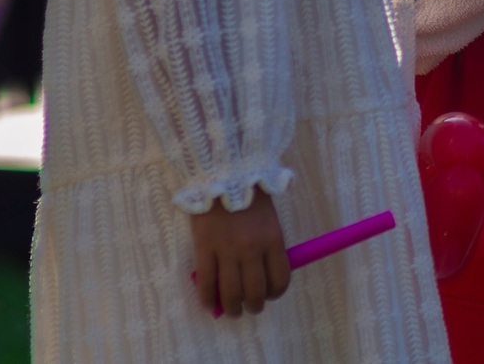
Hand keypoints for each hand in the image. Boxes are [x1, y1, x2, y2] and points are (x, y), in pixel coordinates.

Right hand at [190, 188, 289, 317]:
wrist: (223, 173)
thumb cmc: (250, 192)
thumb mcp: (270, 216)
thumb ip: (270, 243)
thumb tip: (266, 271)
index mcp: (273, 238)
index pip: (279, 278)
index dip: (276, 293)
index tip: (270, 295)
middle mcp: (252, 248)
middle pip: (255, 291)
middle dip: (255, 305)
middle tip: (251, 307)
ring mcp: (226, 250)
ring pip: (231, 292)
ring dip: (233, 308)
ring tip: (233, 311)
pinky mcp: (204, 249)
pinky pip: (206, 283)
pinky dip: (209, 298)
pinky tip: (211, 303)